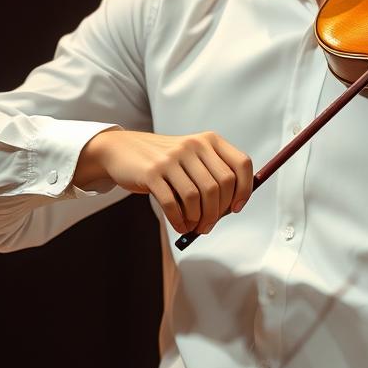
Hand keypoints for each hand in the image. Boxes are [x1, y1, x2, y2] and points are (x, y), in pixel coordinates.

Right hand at [74, 129, 252, 235]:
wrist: (123, 150)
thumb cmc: (164, 161)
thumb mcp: (191, 158)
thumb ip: (212, 176)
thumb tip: (230, 209)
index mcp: (209, 141)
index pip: (241, 164)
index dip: (244, 189)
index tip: (236, 208)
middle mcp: (193, 145)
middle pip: (220, 185)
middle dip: (217, 213)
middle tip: (208, 226)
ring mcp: (172, 158)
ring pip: (197, 197)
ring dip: (198, 219)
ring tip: (194, 227)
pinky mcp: (152, 172)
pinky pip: (172, 203)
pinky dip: (179, 220)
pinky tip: (180, 226)